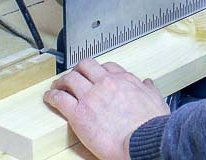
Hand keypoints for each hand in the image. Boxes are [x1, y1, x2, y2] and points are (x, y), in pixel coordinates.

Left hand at [44, 59, 169, 159]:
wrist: (141, 140)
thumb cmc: (150, 124)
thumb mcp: (156, 100)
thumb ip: (149, 89)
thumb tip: (148, 84)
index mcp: (125, 80)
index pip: (107, 66)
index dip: (99, 70)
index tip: (95, 75)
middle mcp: (106, 83)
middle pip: (85, 65)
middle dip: (77, 69)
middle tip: (73, 76)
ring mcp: (91, 96)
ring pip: (70, 78)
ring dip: (61, 81)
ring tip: (57, 86)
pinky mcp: (79, 112)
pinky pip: (59, 98)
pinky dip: (52, 96)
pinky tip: (49, 98)